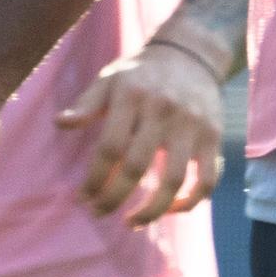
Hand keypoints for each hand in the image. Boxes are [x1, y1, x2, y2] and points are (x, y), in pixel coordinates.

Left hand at [60, 36, 229, 223]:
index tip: (82, 198)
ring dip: (152, 210)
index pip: (109, 148)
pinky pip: (207, 178)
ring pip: (173, 180)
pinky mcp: (214, 136)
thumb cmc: (142, 73)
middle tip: (98, 213)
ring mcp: (192, 125)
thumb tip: (61, 123)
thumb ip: (87, 103)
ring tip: (133, 222)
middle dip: (113, 198)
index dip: (94, 179)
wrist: (191, 54)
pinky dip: (191, 201)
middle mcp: (163, 111)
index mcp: (133, 97)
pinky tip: (173, 210)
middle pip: (136, 167)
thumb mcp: (110, 78)